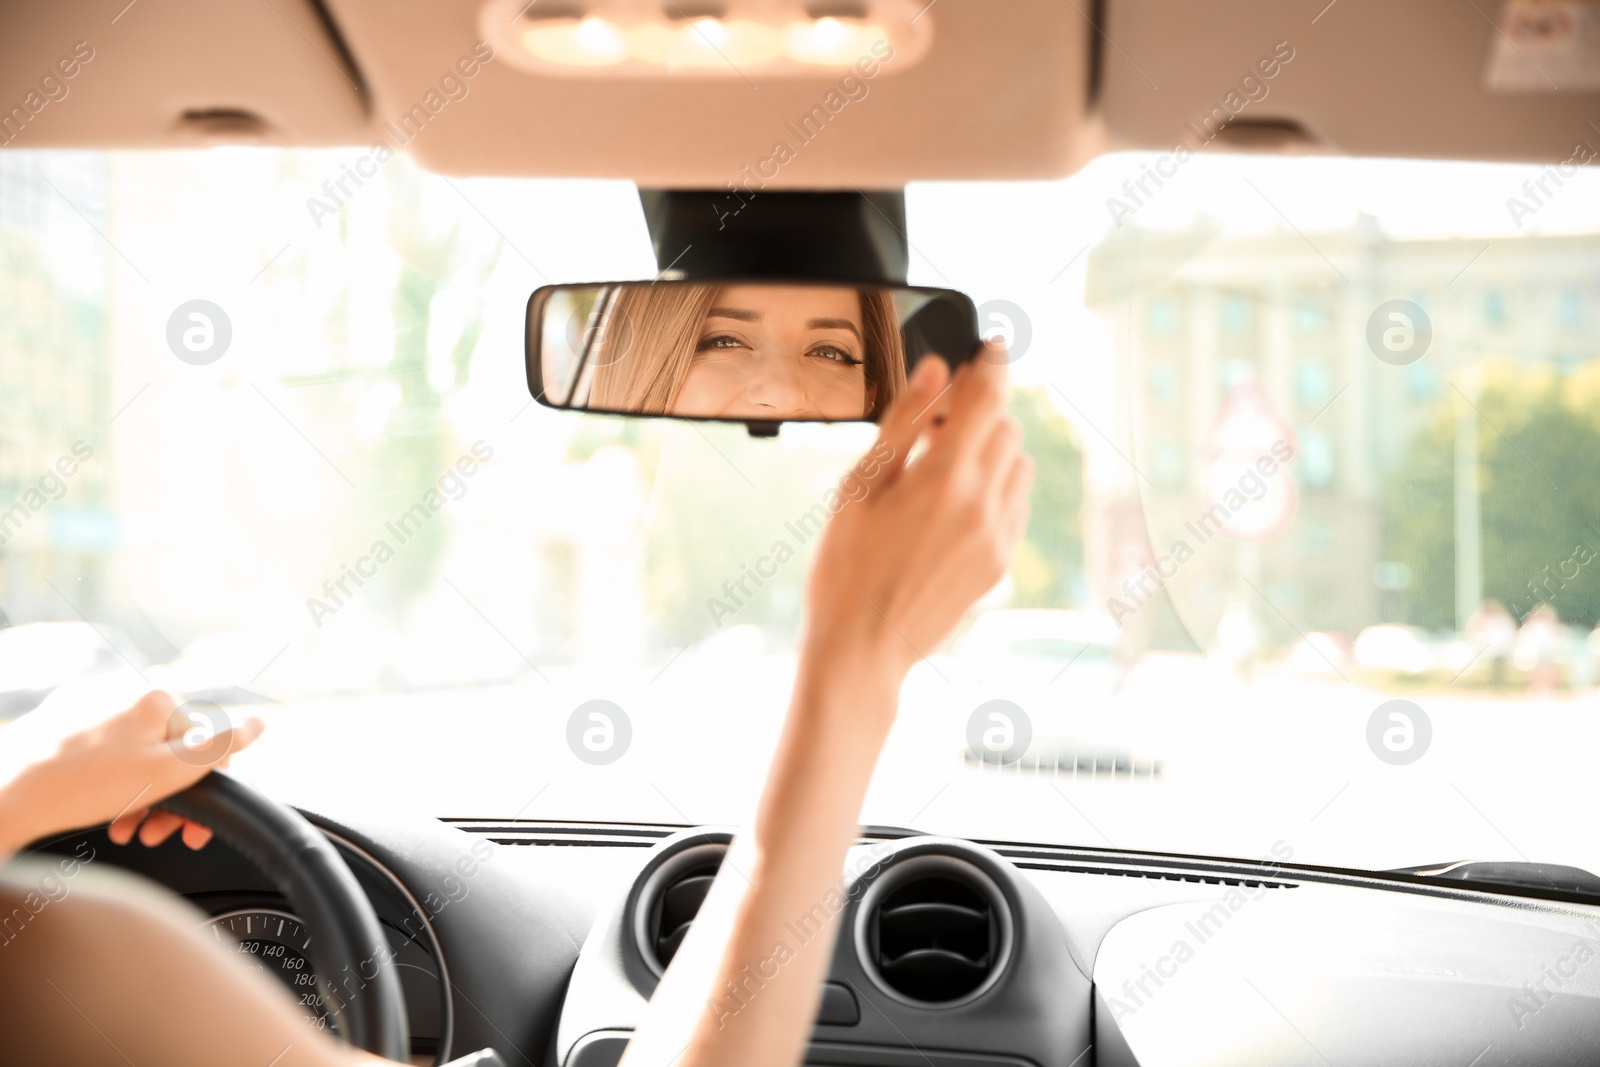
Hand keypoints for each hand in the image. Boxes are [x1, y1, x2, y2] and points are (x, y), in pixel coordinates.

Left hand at [0, 690, 263, 855]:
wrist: (4, 794)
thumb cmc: (82, 787)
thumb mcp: (167, 773)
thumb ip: (218, 748)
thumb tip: (257, 725)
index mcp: (155, 699)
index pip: (203, 745)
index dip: (204, 789)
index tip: (193, 827)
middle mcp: (123, 694)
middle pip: (166, 752)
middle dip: (169, 799)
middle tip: (158, 834)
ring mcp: (89, 707)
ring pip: (134, 756)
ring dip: (140, 798)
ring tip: (127, 829)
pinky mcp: (61, 724)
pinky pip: (102, 754)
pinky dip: (109, 784)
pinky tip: (102, 811)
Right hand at [803, 345, 1032, 695]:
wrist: (862, 646)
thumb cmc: (845, 565)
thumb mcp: (860, 484)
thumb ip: (904, 422)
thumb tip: (937, 370)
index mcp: (943, 477)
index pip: (988, 398)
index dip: (993, 364)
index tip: (993, 346)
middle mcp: (982, 504)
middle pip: (1007, 428)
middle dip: (980, 413)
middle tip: (938, 423)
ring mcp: (997, 537)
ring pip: (1018, 466)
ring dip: (992, 451)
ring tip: (944, 466)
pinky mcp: (1000, 563)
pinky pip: (1015, 505)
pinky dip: (995, 490)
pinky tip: (953, 505)